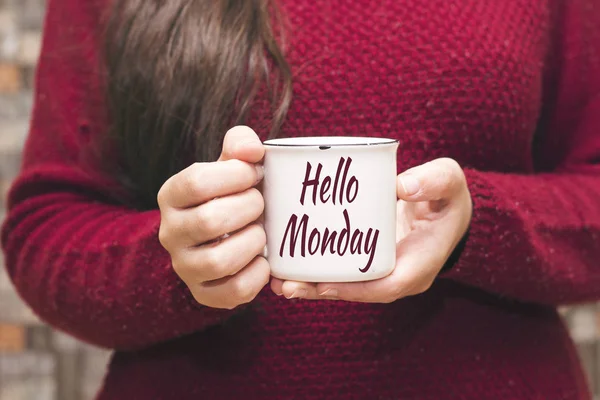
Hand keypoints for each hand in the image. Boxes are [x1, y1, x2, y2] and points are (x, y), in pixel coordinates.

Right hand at [158, 126, 268, 309]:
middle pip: (209, 221)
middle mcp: (170, 233)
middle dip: (248, 208)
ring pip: (218, 261)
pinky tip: (263, 259)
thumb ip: (240, 145)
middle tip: (261, 204)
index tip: (255, 173)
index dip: (236, 175)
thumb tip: (254, 150)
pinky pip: (234, 290)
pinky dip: (257, 275)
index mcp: (172, 195)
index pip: (197, 181)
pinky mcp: (204, 292)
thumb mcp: (230, 165)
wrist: (222, 235)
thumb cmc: (230, 195)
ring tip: (261, 232)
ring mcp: (184, 266)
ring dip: (252, 242)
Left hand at [271, 158, 472, 302]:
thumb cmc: (447, 196)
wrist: (447, 208)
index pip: (388, 286)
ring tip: (277, 282)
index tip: (324, 285)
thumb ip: (434, 180)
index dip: (355, 290)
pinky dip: (318, 272)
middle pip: (358, 291)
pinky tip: (288, 265)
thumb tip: (403, 185)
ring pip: (346, 285)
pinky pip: (343, 272)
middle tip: (285, 285)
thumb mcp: (449, 182)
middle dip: (321, 291)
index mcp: (420, 263)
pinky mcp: (370, 261)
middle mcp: (399, 275)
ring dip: (312, 286)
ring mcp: (383, 271)